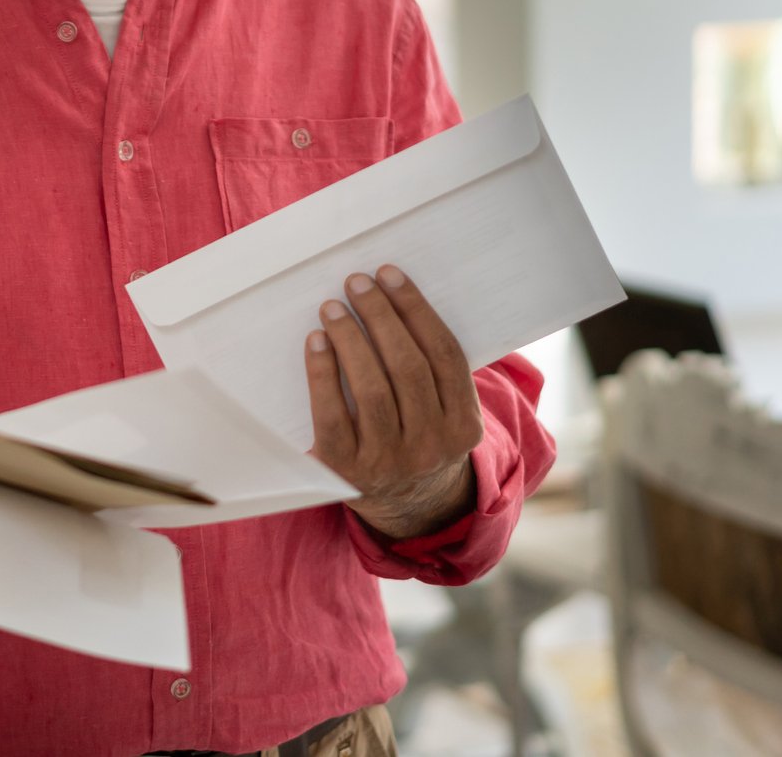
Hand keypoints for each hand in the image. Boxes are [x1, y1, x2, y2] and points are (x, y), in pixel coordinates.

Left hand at [305, 265, 482, 539]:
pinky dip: (323, 374)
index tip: (389, 274)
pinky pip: (333, 415)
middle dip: (380, 317)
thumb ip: (437, 372)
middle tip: (356, 282)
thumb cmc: (419, 438)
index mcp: (465, 427)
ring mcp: (391, 462)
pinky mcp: (348, 472)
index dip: (416, 309)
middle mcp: (432, 446)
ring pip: (372, 389)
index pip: (444, 355)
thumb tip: (397, 298)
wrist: (405, 508)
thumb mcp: (446, 415)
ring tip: (332, 306)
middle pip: (407, 367)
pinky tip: (316, 341)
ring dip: (350, 339)